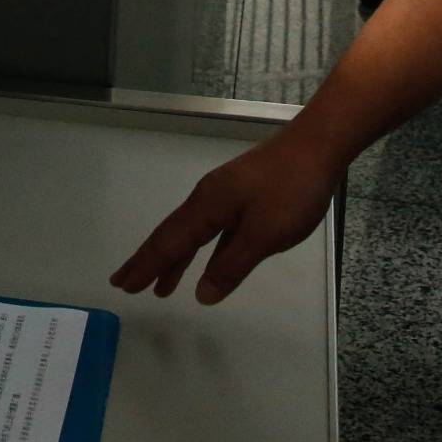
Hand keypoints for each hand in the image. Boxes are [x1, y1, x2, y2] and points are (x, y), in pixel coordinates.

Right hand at [111, 129, 340, 305]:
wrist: (317, 146)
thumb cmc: (291, 189)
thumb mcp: (264, 234)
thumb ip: (232, 265)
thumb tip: (201, 294)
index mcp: (208, 207)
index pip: (170, 243)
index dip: (148, 267)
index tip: (124, 286)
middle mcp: (208, 199)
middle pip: (171, 235)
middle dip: (148, 261)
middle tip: (124, 283)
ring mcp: (224, 196)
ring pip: (190, 233)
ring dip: (173, 258)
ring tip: (160, 285)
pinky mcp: (241, 197)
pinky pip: (209, 230)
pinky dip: (198, 250)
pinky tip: (203, 264)